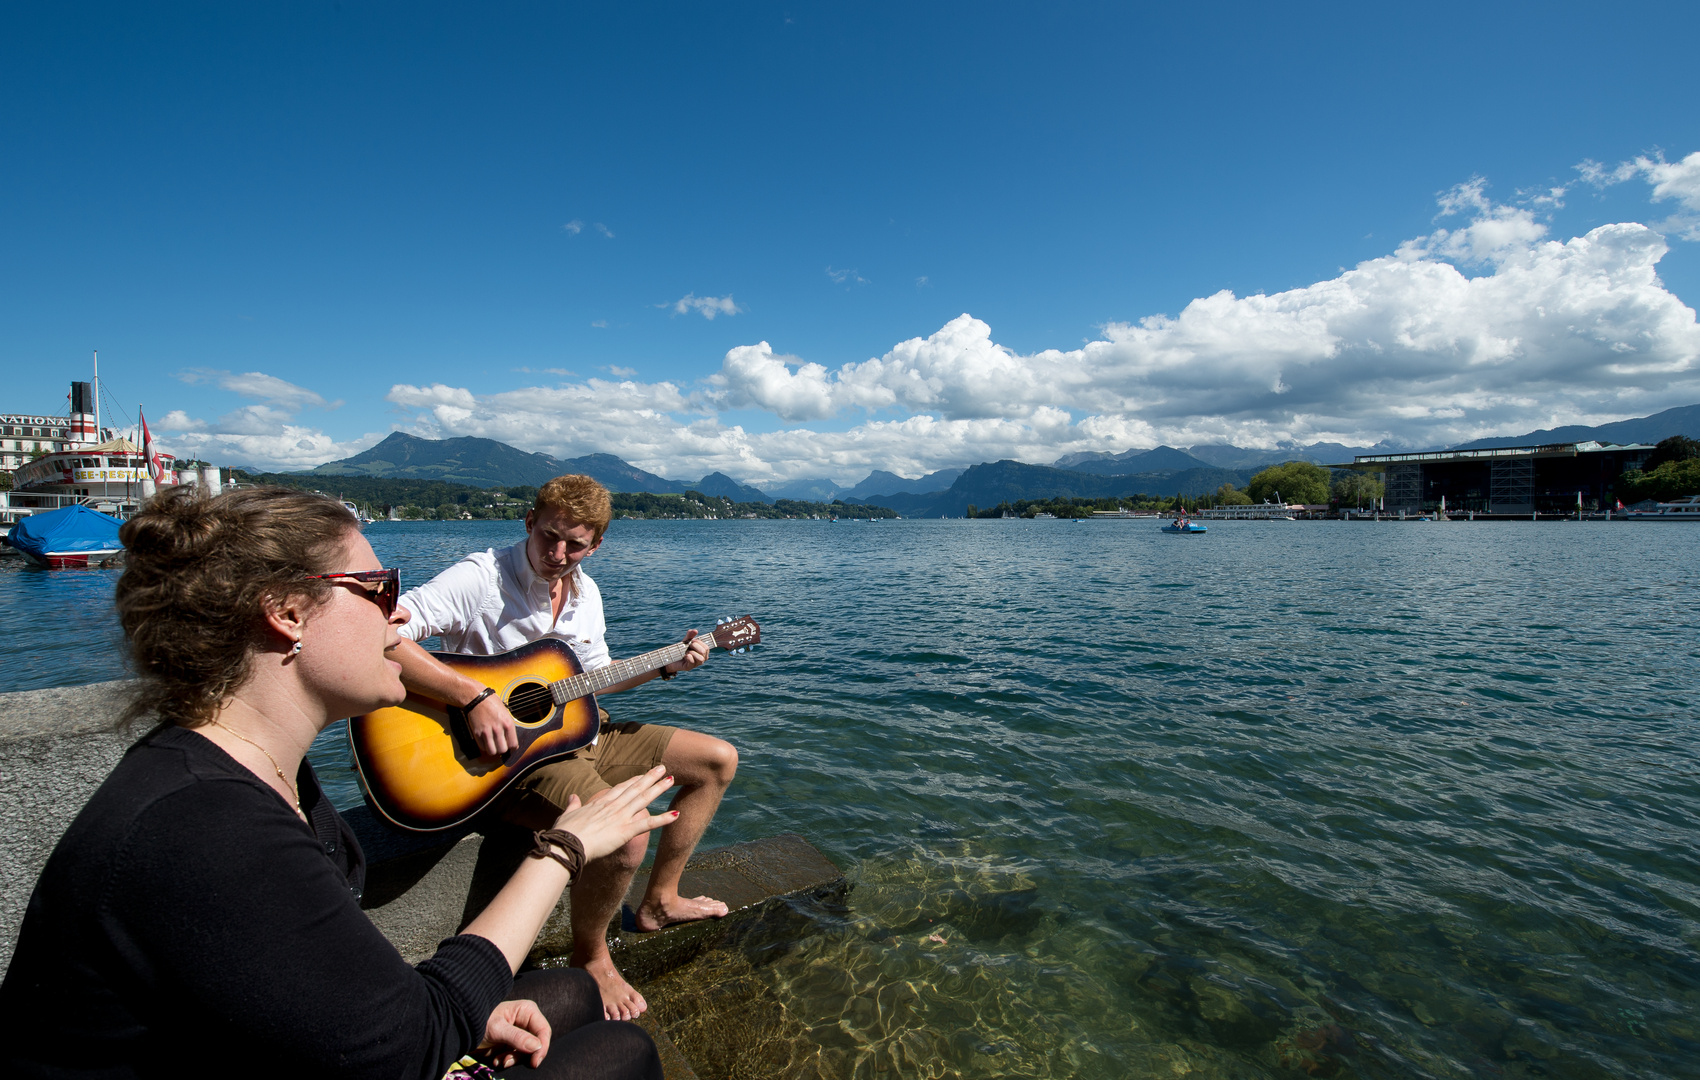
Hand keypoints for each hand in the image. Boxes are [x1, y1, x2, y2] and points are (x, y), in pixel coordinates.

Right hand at [468, 694, 519, 756]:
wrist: (477, 698)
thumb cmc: (493, 704)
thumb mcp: (506, 713)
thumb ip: (509, 727)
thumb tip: (511, 741)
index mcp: (508, 723)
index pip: (513, 744)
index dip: (513, 748)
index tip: (510, 747)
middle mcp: (498, 729)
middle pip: (502, 750)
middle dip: (502, 749)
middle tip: (501, 745)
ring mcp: (486, 732)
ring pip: (492, 751)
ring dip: (493, 750)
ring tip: (493, 744)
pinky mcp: (477, 733)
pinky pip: (482, 747)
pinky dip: (484, 746)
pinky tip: (485, 740)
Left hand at [482, 998, 550, 1069]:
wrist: (461, 1031)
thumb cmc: (478, 1022)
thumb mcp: (497, 1029)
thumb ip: (517, 1037)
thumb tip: (537, 1046)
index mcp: (526, 1011)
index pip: (543, 1030)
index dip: (542, 1047)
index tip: (534, 1062)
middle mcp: (526, 1022)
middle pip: (537, 1043)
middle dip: (523, 1055)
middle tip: (508, 1061)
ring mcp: (519, 1034)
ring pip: (527, 1052)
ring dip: (513, 1059)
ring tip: (499, 1060)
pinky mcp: (512, 1044)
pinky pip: (517, 1056)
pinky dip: (508, 1060)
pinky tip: (496, 1060)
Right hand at [551, 765, 676, 861]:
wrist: (566, 845)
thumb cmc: (564, 833)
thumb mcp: (567, 815)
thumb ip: (572, 805)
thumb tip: (572, 796)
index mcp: (600, 803)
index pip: (620, 789)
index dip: (633, 781)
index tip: (642, 775)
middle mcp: (613, 807)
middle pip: (635, 789)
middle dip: (650, 778)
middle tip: (663, 769)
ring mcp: (620, 817)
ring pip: (644, 799)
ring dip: (658, 789)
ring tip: (671, 780)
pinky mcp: (625, 831)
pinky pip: (648, 824)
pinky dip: (663, 820)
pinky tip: (676, 815)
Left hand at [661, 628, 711, 677]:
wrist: (670, 657)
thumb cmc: (680, 649)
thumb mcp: (685, 641)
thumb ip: (690, 636)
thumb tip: (695, 630)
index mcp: (702, 653)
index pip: (706, 647)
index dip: (699, 642)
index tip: (692, 640)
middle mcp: (701, 659)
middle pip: (704, 651)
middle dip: (695, 646)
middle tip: (688, 645)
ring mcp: (695, 664)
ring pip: (701, 659)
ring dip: (693, 652)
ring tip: (687, 651)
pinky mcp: (689, 667)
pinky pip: (692, 662)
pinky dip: (688, 657)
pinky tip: (684, 655)